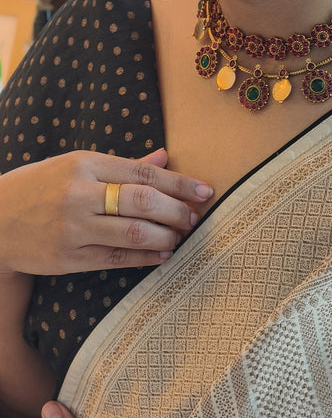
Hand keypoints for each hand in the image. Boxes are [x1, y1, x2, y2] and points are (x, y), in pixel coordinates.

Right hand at [0, 148, 212, 274]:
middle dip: (177, 211)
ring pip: (133, 233)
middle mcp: (79, 193)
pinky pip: (116, 259)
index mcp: (84, 164)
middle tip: (193, 218)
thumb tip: (164, 157)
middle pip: (143, 202)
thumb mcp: (76, 165)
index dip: (180, 183)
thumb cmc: (39, 186)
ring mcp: (72, 228)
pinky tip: (162, 254)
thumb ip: (123, 164)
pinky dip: (145, 258)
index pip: (144, 173)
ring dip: (166, 236)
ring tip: (180, 236)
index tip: (205, 191)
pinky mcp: (67, 259)